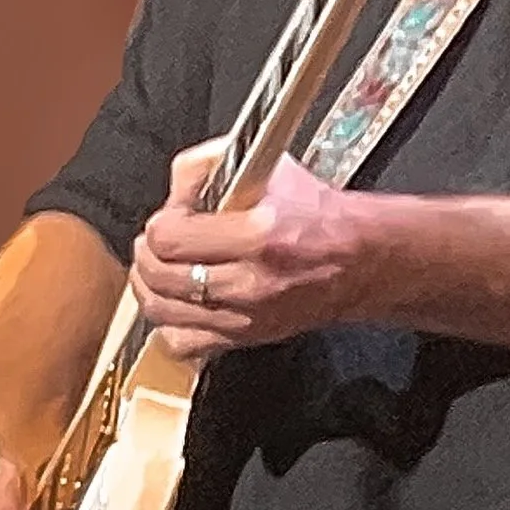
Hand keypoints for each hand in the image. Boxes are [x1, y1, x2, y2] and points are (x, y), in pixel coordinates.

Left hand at [133, 144, 372, 360]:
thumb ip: (213, 166)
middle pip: (161, 277)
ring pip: (164, 313)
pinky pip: (183, 343)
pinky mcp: (247, 339)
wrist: (361, 261)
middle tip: (158, 239)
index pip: (171, 238)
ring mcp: (247, 318)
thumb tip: (175, 185)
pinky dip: (169, 323)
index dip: (160, 222)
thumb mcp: (272, 169)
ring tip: (157, 268)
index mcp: (258, 235)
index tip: (169, 215)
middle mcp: (250, 283)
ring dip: (150, 287)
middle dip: (148, 253)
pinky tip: (177, 302)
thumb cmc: (319, 214)